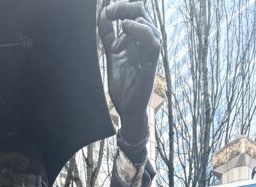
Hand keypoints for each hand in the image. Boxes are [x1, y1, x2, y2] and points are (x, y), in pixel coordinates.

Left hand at [99, 1, 160, 144]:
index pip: (134, 11)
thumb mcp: (112, 54)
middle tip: (109, 12)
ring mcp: (150, 50)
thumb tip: (103, 14)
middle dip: (123, 8)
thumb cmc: (123, 83)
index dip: (120, 6)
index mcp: (137, 37)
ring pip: (146, 22)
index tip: (106, 12)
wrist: (128, 107)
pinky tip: (126, 28)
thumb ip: (108, 35)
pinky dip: (140, 30)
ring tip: (117, 35)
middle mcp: (146, 41)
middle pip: (140, 11)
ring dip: (128, 21)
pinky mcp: (152, 61)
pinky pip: (152, 39)